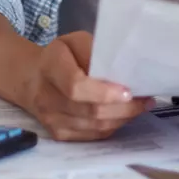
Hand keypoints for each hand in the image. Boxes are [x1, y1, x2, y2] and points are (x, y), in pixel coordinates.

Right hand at [21, 31, 154, 140]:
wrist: (33, 78)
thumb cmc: (63, 56)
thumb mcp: (76, 42)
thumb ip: (95, 52)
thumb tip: (122, 69)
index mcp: (50, 66)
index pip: (76, 86)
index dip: (104, 92)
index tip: (128, 90)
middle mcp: (46, 97)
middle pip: (90, 111)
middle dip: (123, 107)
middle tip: (145, 99)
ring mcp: (51, 119)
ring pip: (95, 127)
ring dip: (123, 118)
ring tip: (140, 106)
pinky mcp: (58, 134)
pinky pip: (93, 136)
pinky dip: (113, 126)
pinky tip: (124, 115)